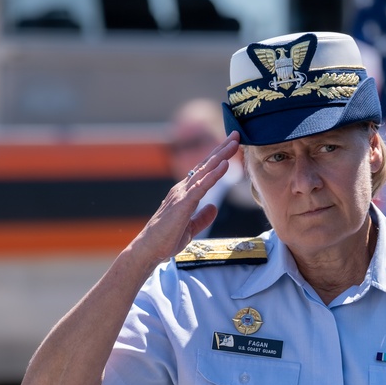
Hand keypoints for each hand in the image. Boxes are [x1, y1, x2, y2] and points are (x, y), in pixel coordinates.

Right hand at [132, 131, 240, 262]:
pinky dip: (214, 174)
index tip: (231, 145)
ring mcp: (182, 194)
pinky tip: (225, 164)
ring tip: (234, 142)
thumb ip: (202, 217)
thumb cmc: (166, 239)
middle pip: (206, 165)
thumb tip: (214, 207)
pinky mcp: (183, 204)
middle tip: (236, 134)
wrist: (149, 250)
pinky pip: (202, 186)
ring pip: (205, 170)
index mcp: (185, 194)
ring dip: (221, 155)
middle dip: (222, 149)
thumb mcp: (190, 228)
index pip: (204, 172)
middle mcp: (183, 189)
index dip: (218, 158)